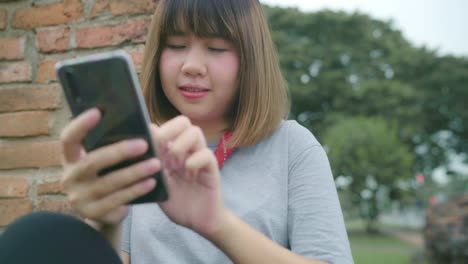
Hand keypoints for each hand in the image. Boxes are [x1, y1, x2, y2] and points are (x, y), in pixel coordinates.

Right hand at [60, 108, 160, 227]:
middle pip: (92, 162)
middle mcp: (70, 178)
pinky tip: (151, 183)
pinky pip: (117, 200)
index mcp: (70, 158)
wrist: (104, 212)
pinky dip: (136, 190)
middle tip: (144, 144)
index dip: (80, 125)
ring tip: (156, 164)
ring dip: (135, 172)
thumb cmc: (108, 175)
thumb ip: (112, 145)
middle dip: (119, 152)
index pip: (68, 139)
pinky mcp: (93, 214)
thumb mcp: (105, 161)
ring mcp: (79, 198)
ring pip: (109, 183)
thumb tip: (140, 126)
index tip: (98, 111)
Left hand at [151, 116, 225, 236]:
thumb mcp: (158, 184)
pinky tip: (188, 174)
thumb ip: (150, 167)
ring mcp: (199, 157)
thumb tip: (136, 149)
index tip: (144, 143)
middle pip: (182, 121)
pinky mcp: (211, 167)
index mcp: (171, 151)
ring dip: (181, 145)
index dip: (154, 131)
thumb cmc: (177, 203)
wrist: (198, 222)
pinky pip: (205, 154)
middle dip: (168, 130)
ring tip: (175, 164)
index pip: (164, 127)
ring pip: (195, 132)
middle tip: (160, 147)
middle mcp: (186, 150)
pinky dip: (194, 161)